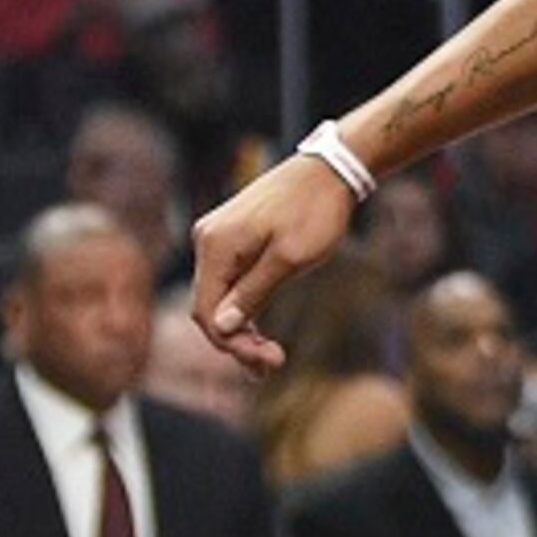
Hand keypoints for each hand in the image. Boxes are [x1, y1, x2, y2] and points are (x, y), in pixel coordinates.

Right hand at [187, 155, 362, 370]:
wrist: (330, 170)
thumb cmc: (316, 211)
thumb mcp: (291, 258)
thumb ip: (254, 292)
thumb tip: (223, 326)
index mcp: (216, 246)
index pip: (206, 311)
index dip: (231, 344)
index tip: (267, 363)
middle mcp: (207, 240)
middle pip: (209, 306)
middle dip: (237, 340)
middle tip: (272, 365)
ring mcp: (218, 237)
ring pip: (219, 295)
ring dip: (240, 327)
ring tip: (270, 358)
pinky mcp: (233, 237)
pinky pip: (230, 280)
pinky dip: (244, 306)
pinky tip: (261, 331)